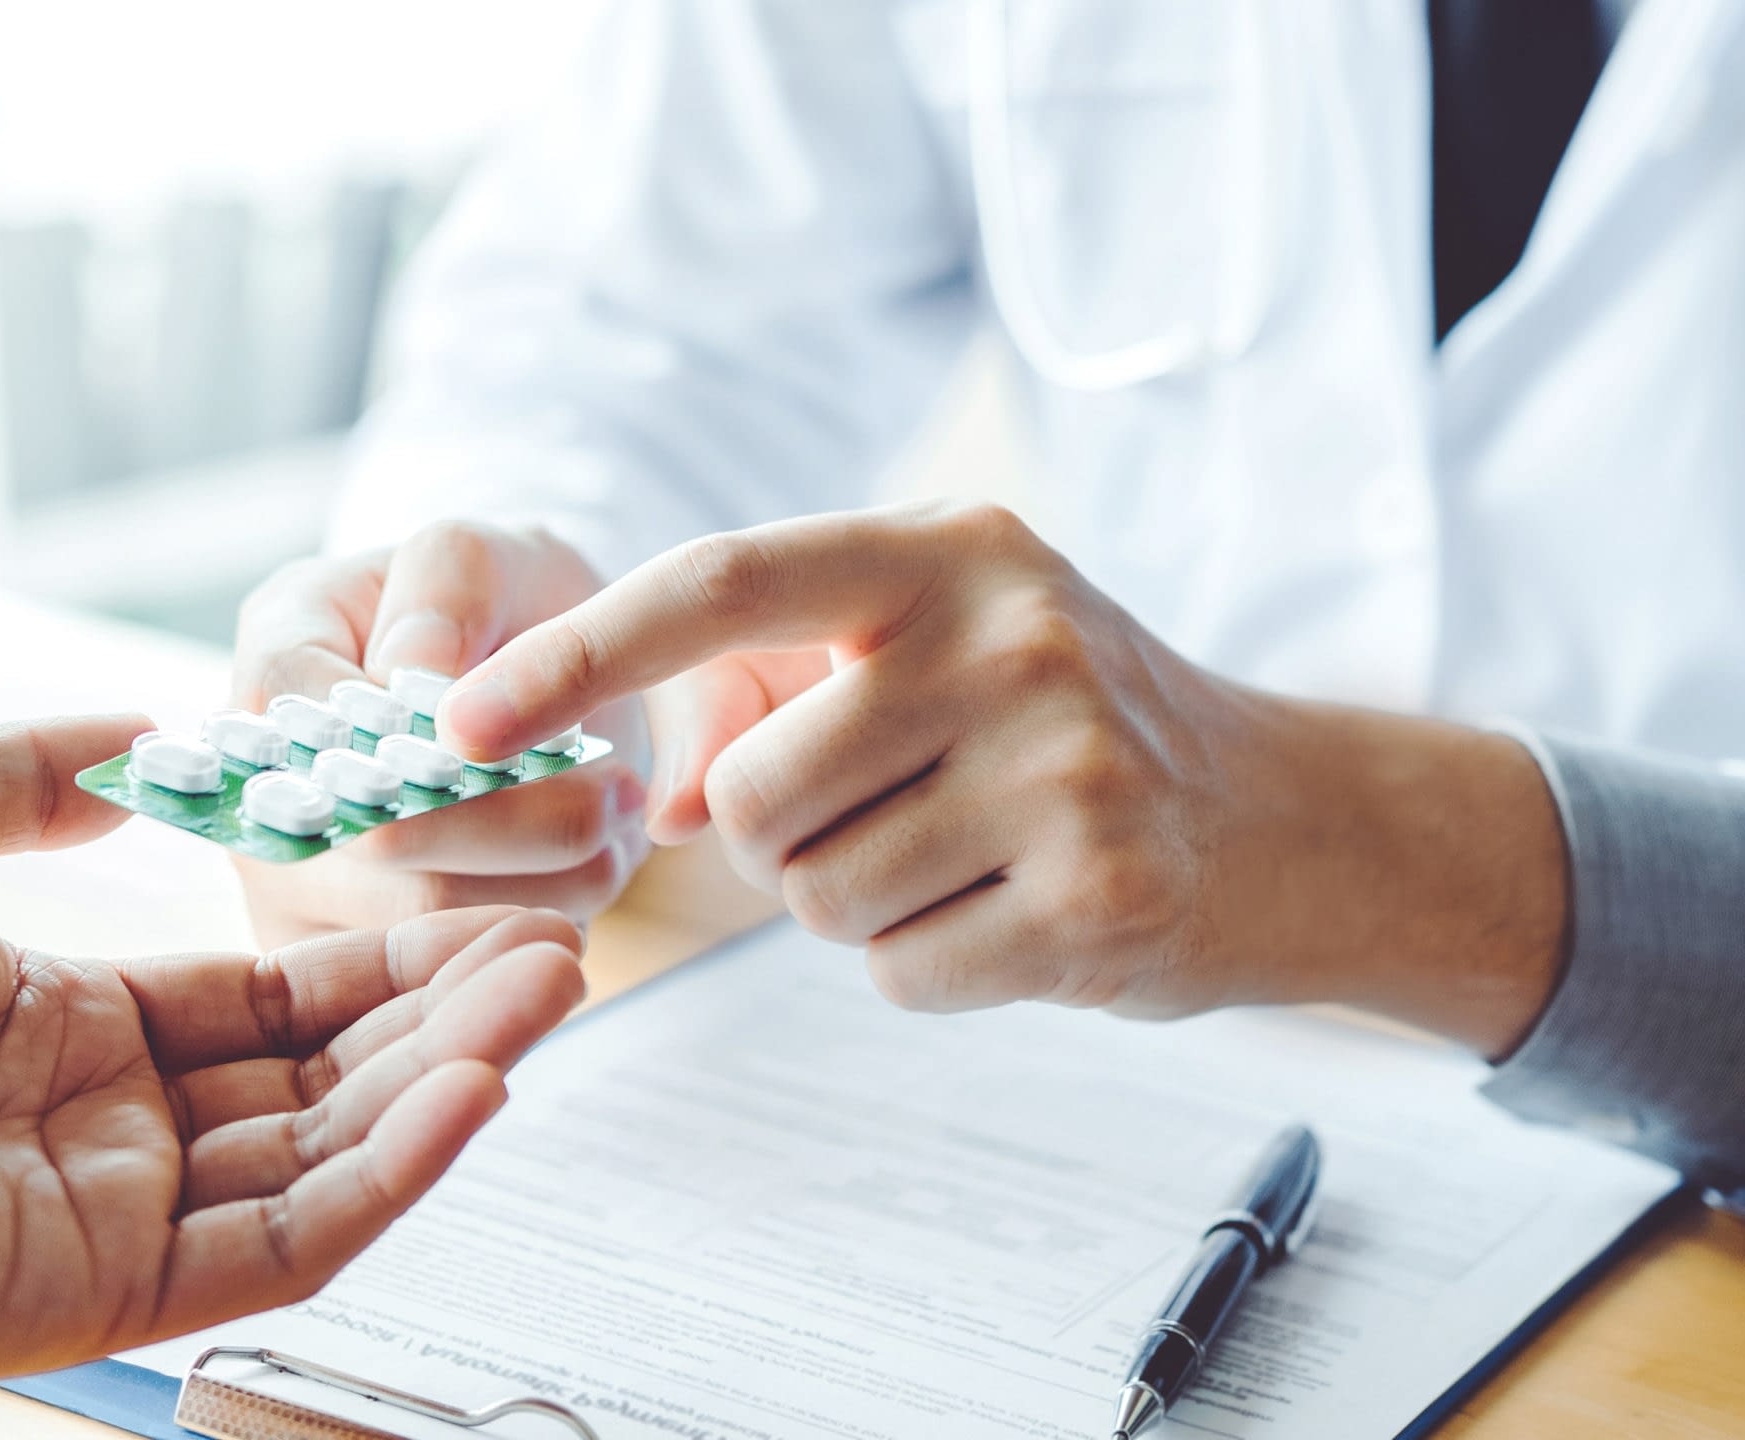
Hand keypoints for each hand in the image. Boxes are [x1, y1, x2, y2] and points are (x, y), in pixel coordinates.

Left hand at [0, 716, 586, 1380]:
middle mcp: (98, 1128)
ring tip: (546, 996)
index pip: (269, 1002)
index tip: (482, 908)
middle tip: (558, 950)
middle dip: (443, 1018)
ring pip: (321, 1161)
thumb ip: (33, 770)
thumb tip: (150, 735)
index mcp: (62, 1024)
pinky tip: (469, 1094)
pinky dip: (385, 1178)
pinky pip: (274, 1243)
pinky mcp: (86, 1295)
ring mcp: (98, 1216)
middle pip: (321, 1082)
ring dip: (443, 1084)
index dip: (381, 960)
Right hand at [230, 522, 649, 943]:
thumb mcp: (480, 553)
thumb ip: (444, 588)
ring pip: (431, 918)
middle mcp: (263, 791)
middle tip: (612, 794)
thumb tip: (411, 675)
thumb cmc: (495, 604)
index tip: (510, 734)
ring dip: (545, 877)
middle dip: (508, 822)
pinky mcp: (367, 958)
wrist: (529, 678)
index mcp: (273, 667)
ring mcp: (306, 890)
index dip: (412, 734)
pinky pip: (459, 966)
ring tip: (613, 824)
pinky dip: (543, 921)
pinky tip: (588, 874)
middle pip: (376, 843)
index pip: (307, 710)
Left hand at [433, 502, 1568, 1051]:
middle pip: (753, 797)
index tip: (457, 721)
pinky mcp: (1098, 897)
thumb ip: (781, 694)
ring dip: (858, 905)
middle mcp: (1011, 637)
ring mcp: (1065, 768)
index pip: (723, 581)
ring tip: (970, 856)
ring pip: (816, 899)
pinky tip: (1018, 913)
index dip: (577, 654)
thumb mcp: (939, 653)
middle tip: (889, 818)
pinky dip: (930, 967)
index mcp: (952, 550)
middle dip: (779, 841)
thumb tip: (649, 802)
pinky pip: (898, 975)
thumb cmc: (1072, 727)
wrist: (1287, 821)